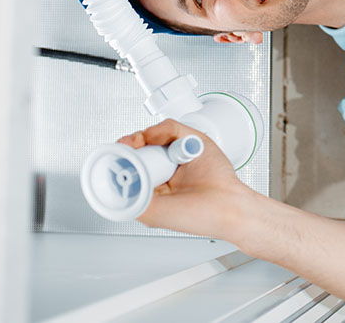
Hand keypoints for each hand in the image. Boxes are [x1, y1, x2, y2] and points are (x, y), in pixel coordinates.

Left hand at [118, 119, 252, 239]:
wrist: (230, 207)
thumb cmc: (201, 216)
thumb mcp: (153, 213)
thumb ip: (131, 197)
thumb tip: (114, 181)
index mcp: (153, 186)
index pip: (128, 166)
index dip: (119, 160)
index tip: (114, 160)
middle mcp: (164, 169)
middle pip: (137, 148)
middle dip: (127, 146)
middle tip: (126, 150)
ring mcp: (177, 154)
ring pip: (152, 135)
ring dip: (141, 137)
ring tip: (140, 145)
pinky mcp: (192, 141)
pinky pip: (171, 127)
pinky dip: (161, 130)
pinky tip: (161, 141)